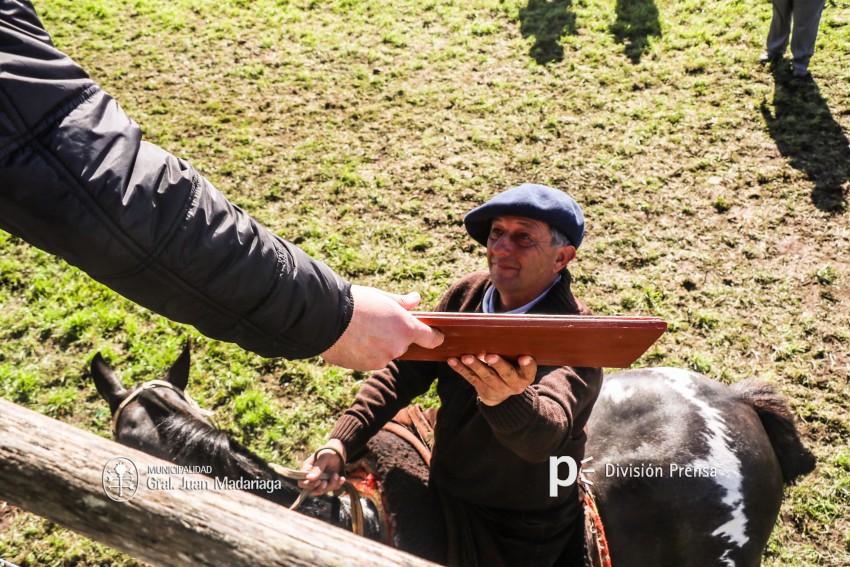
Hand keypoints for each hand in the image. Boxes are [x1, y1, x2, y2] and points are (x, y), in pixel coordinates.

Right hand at [298, 439, 346, 495]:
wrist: (340, 451)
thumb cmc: (329, 451)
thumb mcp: (324, 457)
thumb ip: (317, 468)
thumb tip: (309, 478)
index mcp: (307, 469)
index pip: (301, 482)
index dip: (308, 485)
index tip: (319, 481)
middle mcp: (312, 477)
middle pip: (311, 490)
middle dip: (320, 489)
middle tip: (326, 482)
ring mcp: (321, 480)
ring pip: (323, 490)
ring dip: (331, 485)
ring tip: (336, 474)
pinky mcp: (329, 482)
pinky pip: (332, 488)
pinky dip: (337, 484)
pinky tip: (341, 478)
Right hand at [321, 285, 443, 370]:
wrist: (326, 317)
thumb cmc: (356, 303)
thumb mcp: (382, 297)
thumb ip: (403, 303)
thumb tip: (417, 299)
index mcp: (406, 329)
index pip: (431, 338)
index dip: (434, 336)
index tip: (434, 335)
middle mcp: (397, 348)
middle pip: (403, 344)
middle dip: (394, 336)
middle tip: (377, 322)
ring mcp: (381, 360)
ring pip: (385, 353)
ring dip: (378, 345)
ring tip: (360, 330)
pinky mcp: (365, 367)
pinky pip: (370, 360)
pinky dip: (364, 352)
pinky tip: (352, 339)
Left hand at [448, 354, 536, 405]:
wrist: (503, 394)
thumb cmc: (512, 368)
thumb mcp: (518, 364)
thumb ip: (514, 351)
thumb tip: (500, 328)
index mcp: (525, 376)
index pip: (529, 370)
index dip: (527, 365)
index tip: (524, 357)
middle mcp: (514, 384)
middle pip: (506, 373)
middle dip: (497, 364)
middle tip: (489, 355)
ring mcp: (498, 389)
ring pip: (486, 376)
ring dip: (475, 366)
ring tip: (467, 357)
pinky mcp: (483, 390)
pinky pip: (471, 378)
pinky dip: (460, 369)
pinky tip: (452, 360)